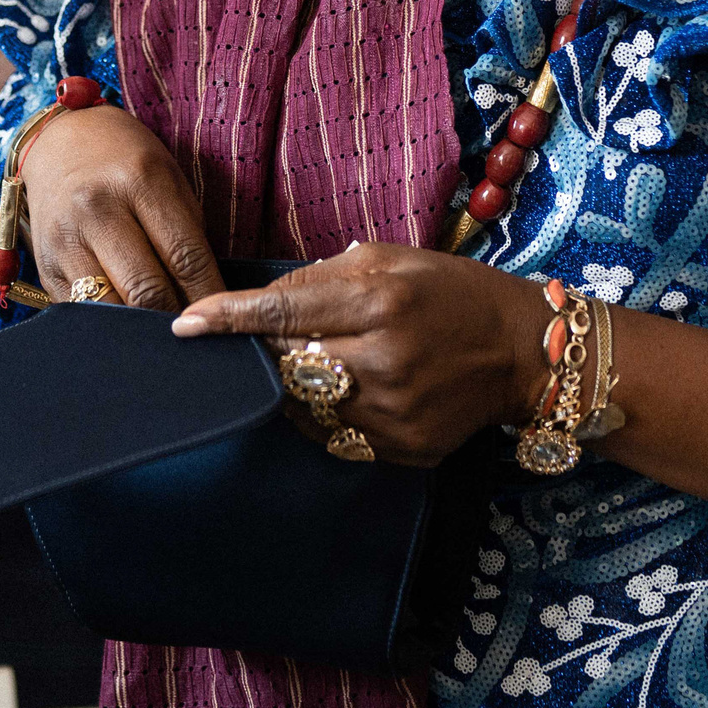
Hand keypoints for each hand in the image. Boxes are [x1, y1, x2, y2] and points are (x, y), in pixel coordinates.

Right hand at [17, 105, 223, 310]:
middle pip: (146, 290)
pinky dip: (108, 324)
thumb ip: (187, 236)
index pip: (185, 257)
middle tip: (193, 328)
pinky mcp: (44, 266)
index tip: (219, 316)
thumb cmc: (126, 162)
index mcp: (139, 181)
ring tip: (160, 329)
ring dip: (140, 327)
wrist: (60, 140)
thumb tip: (205, 302)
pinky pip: (82, 313)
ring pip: (110, 309)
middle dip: (175, 318)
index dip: (208, 295)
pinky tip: (126, 322)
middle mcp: (96, 209)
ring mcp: (64, 240)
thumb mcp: (168, 179)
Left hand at [172, 244, 548, 466]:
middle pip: (285, 363)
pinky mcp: (403, 448)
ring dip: (295, 385)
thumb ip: (323, 276)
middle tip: (272, 339)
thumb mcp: (391, 258)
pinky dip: (327, 413)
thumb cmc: (451, 293)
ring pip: (304, 406)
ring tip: (324, 361)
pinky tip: (349, 390)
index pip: (280, 312)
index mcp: (378, 300)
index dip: (227, 320)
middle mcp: (382, 360)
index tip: (185, 326)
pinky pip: (335, 436)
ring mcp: (393, 412)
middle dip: (267, 351)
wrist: (522, 351)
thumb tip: (262, 301)